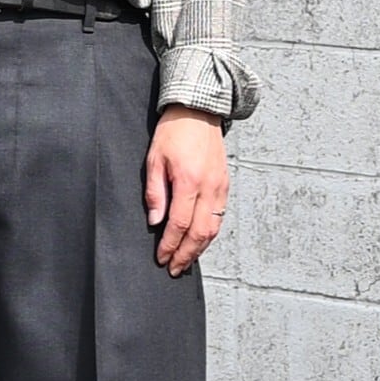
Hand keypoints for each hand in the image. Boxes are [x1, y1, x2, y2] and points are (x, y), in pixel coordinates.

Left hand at [144, 106, 228, 275]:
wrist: (199, 112)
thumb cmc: (174, 133)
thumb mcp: (154, 160)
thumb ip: (155, 193)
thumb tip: (155, 221)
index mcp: (189, 181)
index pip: (179, 224)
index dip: (169, 245)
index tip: (161, 258)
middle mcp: (209, 187)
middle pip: (200, 233)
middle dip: (186, 255)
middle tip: (174, 269)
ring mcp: (220, 187)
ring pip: (213, 228)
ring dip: (200, 249)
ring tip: (186, 261)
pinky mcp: (225, 185)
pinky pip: (219, 217)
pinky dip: (209, 234)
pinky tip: (199, 241)